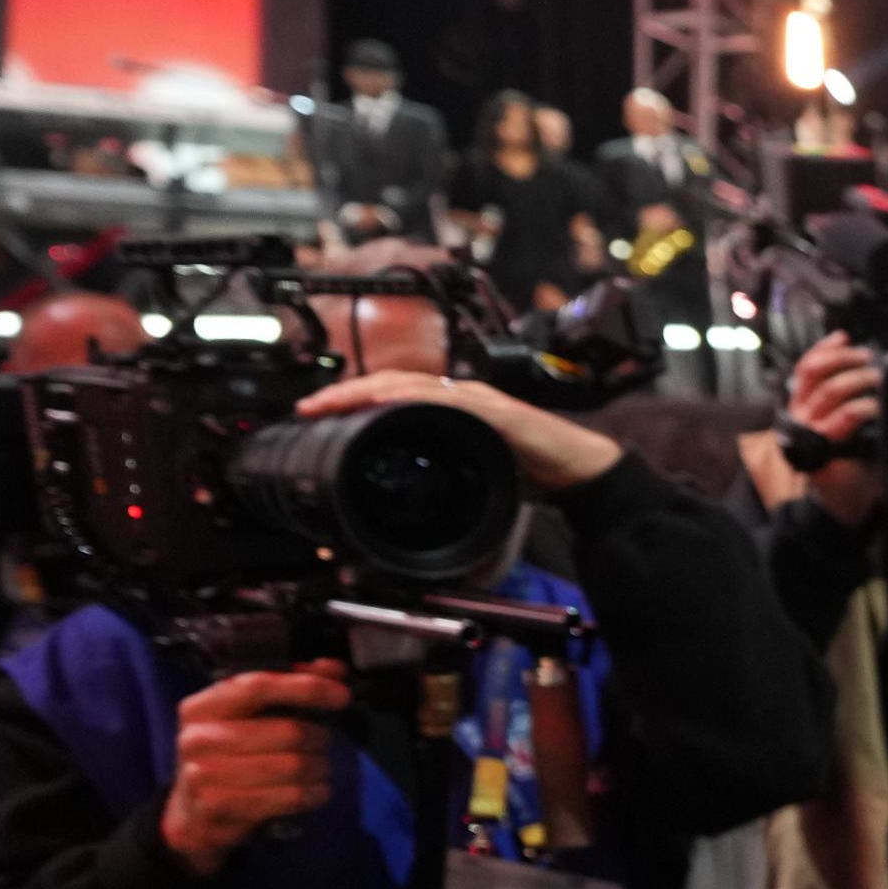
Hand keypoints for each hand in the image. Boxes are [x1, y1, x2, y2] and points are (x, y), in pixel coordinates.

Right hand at [159, 662, 350, 874]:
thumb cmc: (227, 758)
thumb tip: (333, 669)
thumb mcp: (245, 720)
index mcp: (202, 707)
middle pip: (287, 731)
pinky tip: (316, 792)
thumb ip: (288, 689)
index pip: (258, 686)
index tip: (341, 695)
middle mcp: (198, 738)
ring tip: (319, 769)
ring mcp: (204, 774)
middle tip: (323, 744)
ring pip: (293, 766)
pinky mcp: (219, 807)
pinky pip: (288, 797)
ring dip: (319, 768)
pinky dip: (313, 794)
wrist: (192, 815)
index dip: (305, 688)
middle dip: (319, 738)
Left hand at [295, 370, 622, 493]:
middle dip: (344, 393)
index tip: (316, 414)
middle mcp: (457, 396)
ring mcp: (473, 399)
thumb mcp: (472, 480)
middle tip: (309, 407)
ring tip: (332, 402)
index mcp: (448, 411)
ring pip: (407, 384)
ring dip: (365, 391)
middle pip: (389, 383)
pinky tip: (384, 401)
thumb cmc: (532, 474)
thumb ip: (439, 479)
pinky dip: (408, 397)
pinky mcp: (490, 409)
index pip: (391, 396)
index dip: (352, 400)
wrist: (578, 472)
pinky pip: (441, 398)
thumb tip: (399, 505)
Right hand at [781, 332, 887, 524]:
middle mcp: (799, 414)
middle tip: (869, 359)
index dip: (824, 349)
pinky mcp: (824, 446)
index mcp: (801, 404)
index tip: (844, 337)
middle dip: (845, 359)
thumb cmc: (845, 457)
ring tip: (879, 379)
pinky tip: (877, 406)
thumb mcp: (841, 420)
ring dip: (858, 379)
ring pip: (831, 391)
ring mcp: (809, 430)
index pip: (805, 368)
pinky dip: (865, 406)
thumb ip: (844, 396)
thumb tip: (864, 364)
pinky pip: (845, 416)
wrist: (840, 498)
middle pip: (816, 373)